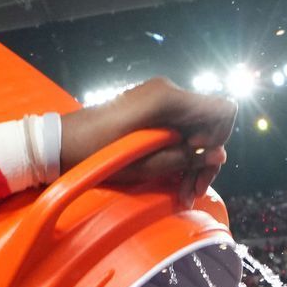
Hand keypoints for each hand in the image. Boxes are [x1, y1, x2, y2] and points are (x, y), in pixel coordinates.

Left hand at [62, 78, 235, 204]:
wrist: (64, 142)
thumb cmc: (99, 154)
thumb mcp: (144, 164)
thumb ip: (184, 158)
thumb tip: (220, 156)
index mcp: (169, 99)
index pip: (222, 110)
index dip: (219, 138)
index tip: (197, 159)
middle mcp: (169, 92)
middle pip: (210, 124)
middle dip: (206, 159)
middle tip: (193, 192)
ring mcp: (161, 98)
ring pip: (197, 130)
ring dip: (194, 162)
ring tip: (184, 194)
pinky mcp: (152, 108)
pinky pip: (180, 129)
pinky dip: (181, 153)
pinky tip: (176, 181)